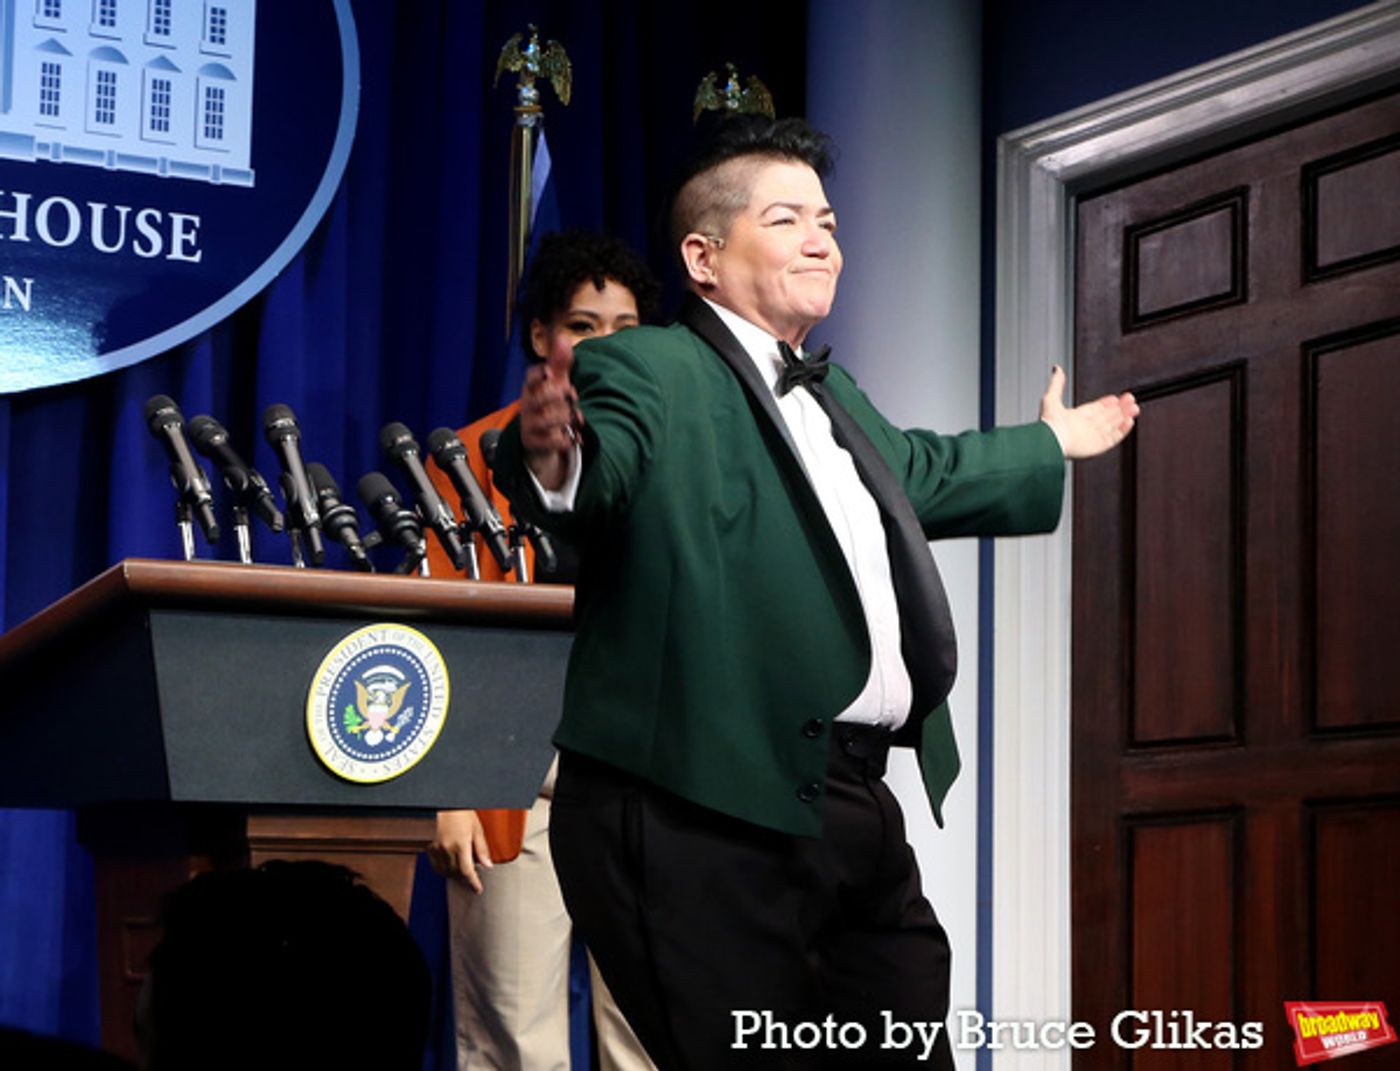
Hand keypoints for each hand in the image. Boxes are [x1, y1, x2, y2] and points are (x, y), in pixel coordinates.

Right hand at [428, 809, 492, 892]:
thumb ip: (482, 848)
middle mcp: (447, 849)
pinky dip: (443, 869)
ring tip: (462, 872)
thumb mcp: (476, 827)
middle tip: (473, 878)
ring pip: (445, 871)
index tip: (478, 889)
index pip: (468, 872)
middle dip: (465, 878)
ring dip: (454, 875)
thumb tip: (488, 865)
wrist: (440, 802)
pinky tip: (449, 866)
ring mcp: (437, 849)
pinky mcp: (429, 847)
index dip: (473, 883)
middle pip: (456, 873)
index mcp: (461, 845)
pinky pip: (436, 865)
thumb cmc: (459, 810)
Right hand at [520, 364, 582, 490]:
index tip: (549, 372)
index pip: (530, 377)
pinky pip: (551, 440)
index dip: (538, 374)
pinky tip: (570, 436)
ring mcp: (529, 424)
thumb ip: (560, 363)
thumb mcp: (555, 383)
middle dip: (559, 395)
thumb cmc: (549, 406)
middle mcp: (528, 405)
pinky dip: (565, 438)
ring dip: (565, 417)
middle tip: (571, 396)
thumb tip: (563, 338)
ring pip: (547, 418)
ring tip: (572, 418)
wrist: (540, 440)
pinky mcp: (534, 442)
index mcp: (532, 388)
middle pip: (540, 397)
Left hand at [1039, 365, 1138, 458]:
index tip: (1115, 398)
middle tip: (1130, 399)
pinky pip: (1113, 438)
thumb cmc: (1049, 423)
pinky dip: (1122, 430)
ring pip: (1112, 426)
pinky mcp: (1098, 446)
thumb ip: (1057, 384)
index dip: (1105, 403)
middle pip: (1107, 416)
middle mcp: (1084, 427)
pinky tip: (1129, 421)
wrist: (1052, 440)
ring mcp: (1092, 437)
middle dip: (1120, 408)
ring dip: (1124, 417)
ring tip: (1134, 408)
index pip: (1095, 409)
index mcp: (1075, 418)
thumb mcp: (1051, 398)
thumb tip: (1057, 369)